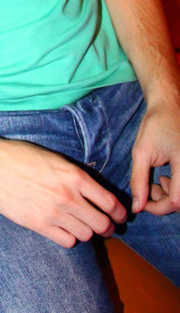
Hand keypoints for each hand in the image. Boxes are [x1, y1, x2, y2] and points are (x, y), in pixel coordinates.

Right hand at [0, 135, 126, 246]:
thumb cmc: (23, 157)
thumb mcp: (56, 159)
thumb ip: (76, 177)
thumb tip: (93, 193)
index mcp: (75, 176)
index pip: (110, 202)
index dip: (120, 213)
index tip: (121, 217)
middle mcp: (69, 196)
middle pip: (102, 224)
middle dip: (108, 227)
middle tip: (106, 227)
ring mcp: (54, 213)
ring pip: (86, 235)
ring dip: (87, 232)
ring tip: (81, 227)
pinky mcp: (40, 225)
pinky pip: (67, 242)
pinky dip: (70, 238)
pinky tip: (64, 230)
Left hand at [130, 100, 179, 214]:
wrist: (170, 105)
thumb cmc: (155, 125)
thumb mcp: (142, 152)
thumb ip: (139, 181)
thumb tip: (137, 208)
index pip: (177, 200)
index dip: (159, 207)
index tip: (143, 203)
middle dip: (165, 201)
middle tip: (149, 189)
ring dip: (171, 196)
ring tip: (155, 182)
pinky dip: (176, 188)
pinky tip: (164, 177)